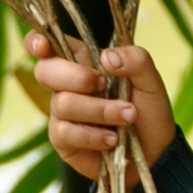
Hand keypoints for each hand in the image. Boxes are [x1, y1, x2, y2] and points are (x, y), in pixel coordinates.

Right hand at [26, 35, 176, 186]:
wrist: (155, 151)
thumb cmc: (148, 111)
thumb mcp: (150, 81)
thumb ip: (135, 60)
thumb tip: (107, 57)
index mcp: (84, 62)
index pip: (48, 45)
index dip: (37, 42)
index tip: (43, 45)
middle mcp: (67, 85)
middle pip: (45, 71)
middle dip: (76, 77)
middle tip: (104, 84)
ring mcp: (62, 113)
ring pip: (62, 103)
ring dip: (99, 110)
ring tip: (128, 116)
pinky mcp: (63, 140)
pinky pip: (66, 132)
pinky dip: (94, 135)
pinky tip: (113, 139)